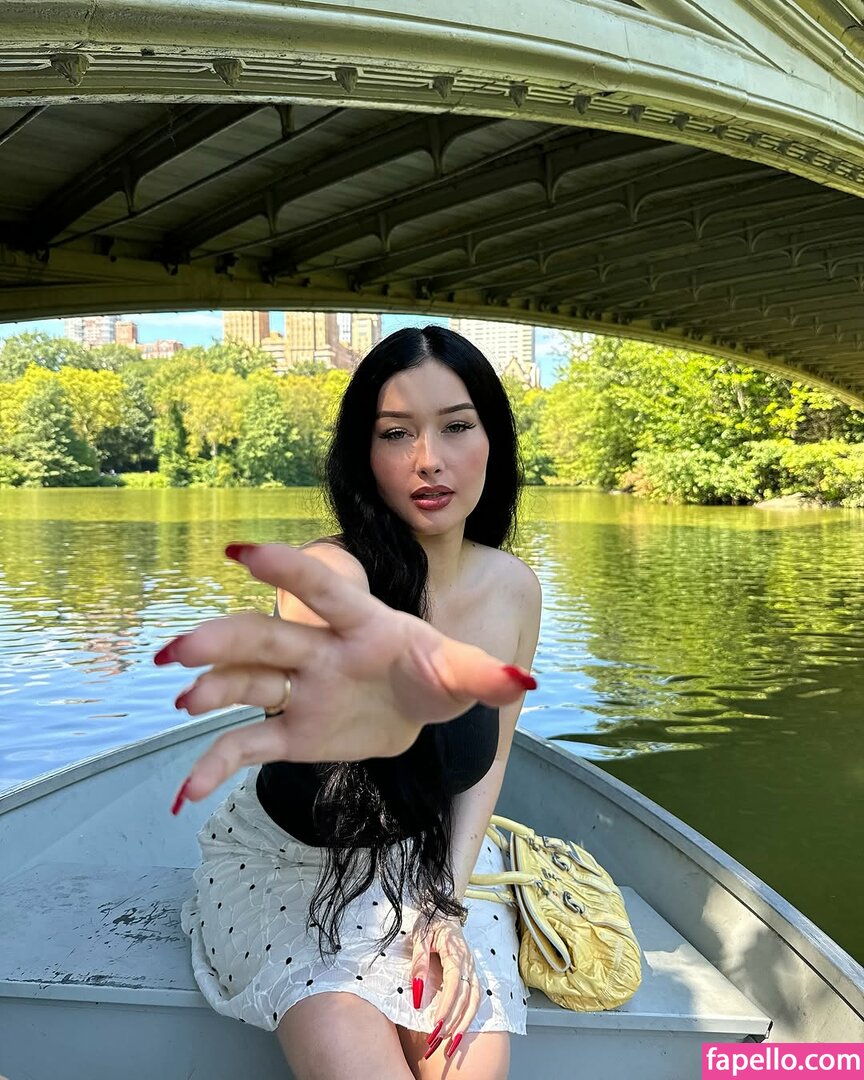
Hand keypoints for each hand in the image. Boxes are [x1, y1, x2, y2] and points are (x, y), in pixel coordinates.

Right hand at [162, 543, 535, 806]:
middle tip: (183, 649)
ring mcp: (301, 692)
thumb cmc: (437, 676)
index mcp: (362, 625)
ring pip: (248, 685)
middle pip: (267, 640)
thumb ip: (485, 676)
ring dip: (212, 690)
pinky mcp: (292, 734)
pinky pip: (248, 747)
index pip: (324, 593)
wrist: (418, 711)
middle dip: (225, 641)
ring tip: (184, 701)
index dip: (288, 571)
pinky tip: (187, 793)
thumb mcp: (463, 675)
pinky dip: (215, 766)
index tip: (242, 552)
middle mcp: (320, 652)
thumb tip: (522, 682)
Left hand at [410, 911, 479, 1060]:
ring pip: (474, 1001)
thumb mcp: (419, 938)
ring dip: (464, 1024)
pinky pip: (475, 997)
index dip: (446, 1007)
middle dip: (453, 1023)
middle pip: (466, 998)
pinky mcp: (471, 972)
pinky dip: (469, 1015)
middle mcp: (468, 962)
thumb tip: (417, 994)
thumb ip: (419, 964)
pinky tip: (460, 1029)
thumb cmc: (430, 921)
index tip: (435, 1025)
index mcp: (456, 952)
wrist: (443, 907)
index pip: (454, 985)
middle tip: (437, 1041)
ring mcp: (472, 968)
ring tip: (451, 1043)